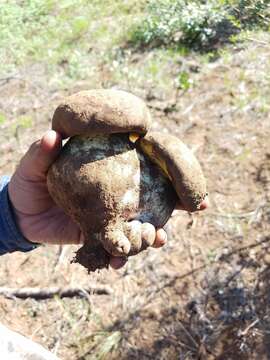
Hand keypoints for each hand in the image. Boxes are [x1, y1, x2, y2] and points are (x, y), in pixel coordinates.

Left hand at [8, 130, 174, 268]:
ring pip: (143, 222)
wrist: (22, 215)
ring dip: (155, 232)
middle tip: (198, 205)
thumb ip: (42, 154)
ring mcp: (113, 213)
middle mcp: (118, 189)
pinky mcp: (103, 235)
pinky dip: (123, 255)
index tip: (186, 169)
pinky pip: (120, 246)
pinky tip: (120, 261)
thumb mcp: (33, 166)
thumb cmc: (31, 183)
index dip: (168, 165)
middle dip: (179, 201)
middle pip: (156, 193)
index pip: (145, 161)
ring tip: (158, 238)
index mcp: (110, 166)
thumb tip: (51, 136)